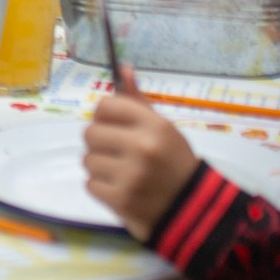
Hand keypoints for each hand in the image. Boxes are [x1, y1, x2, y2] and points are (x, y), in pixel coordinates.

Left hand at [83, 71, 200, 239]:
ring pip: (87, 159)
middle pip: (90, 132)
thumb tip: (123, 69)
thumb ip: (139, 102)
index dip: (104, 115)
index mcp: (154, 126)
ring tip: (122, 172)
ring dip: (100, 167)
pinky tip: (121, 188)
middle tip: (118, 152)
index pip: (106, 106)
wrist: (191, 210)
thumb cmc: (175, 164)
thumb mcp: (164, 130)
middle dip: (100, 143)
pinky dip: (101, 187)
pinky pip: (90, 184)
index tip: (112, 126)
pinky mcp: (120, 200)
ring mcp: (130, 175)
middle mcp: (142, 147)